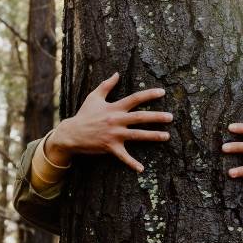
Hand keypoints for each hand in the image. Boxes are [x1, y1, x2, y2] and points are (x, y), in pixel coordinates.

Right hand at [47, 73, 172, 172]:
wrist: (71, 133)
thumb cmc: (84, 115)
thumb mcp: (94, 97)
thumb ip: (106, 85)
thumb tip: (117, 73)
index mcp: (114, 107)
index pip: (135, 98)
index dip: (149, 94)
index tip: (162, 92)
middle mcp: (116, 120)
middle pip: (140, 117)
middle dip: (157, 117)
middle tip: (170, 117)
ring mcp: (114, 134)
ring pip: (137, 135)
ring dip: (153, 136)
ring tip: (166, 136)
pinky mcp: (110, 147)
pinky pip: (123, 156)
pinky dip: (132, 163)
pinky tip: (141, 169)